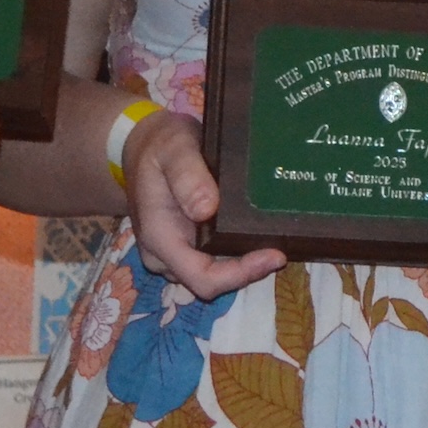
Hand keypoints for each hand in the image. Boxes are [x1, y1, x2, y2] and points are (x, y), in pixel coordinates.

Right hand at [119, 103, 284, 301]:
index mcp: (159, 236)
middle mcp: (165, 254)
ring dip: (245, 265)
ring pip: (214, 275)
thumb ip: (187, 175)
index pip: (201, 277)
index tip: (274, 256)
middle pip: (211, 282)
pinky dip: (239, 254)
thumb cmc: (160, 145)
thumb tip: (207, 210)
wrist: (144, 145)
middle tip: (283, 249)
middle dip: (248, 272)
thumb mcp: (173, 148)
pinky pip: (214, 260)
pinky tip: (261, 237)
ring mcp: (175, 253)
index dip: (239, 275)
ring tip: (277, 243)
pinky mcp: (186, 245)